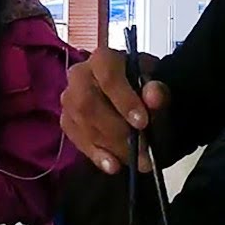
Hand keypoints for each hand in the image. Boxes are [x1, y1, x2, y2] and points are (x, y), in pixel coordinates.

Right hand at [59, 47, 167, 174]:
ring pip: (81, 124)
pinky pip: (77, 140)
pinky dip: (97, 155)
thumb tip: (154, 96)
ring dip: (111, 145)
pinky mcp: (67, 121)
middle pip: (87, 103)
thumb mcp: (157, 87)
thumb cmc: (143, 89)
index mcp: (103, 58)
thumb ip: (158, 91)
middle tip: (141, 148)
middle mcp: (79, 75)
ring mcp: (69, 99)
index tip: (142, 123)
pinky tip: (114, 165)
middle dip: (115, 129)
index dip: (124, 99)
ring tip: (137, 160)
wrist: (136, 102)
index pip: (107, 74)